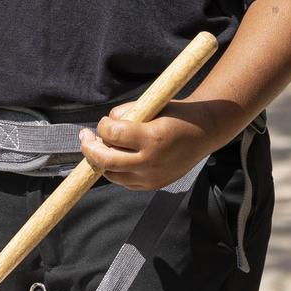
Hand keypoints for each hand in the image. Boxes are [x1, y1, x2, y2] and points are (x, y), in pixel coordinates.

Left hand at [78, 100, 221, 191]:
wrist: (204, 133)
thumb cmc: (177, 115)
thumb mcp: (153, 105)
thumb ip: (127, 113)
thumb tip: (105, 125)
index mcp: (153, 138)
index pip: (114, 134)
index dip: (102, 126)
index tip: (104, 121)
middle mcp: (151, 161)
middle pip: (107, 160)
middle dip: (90, 148)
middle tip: (85, 137)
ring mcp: (152, 177)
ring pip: (112, 174)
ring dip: (101, 161)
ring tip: (100, 147)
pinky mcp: (153, 185)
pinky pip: (124, 182)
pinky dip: (115, 170)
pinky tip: (115, 157)